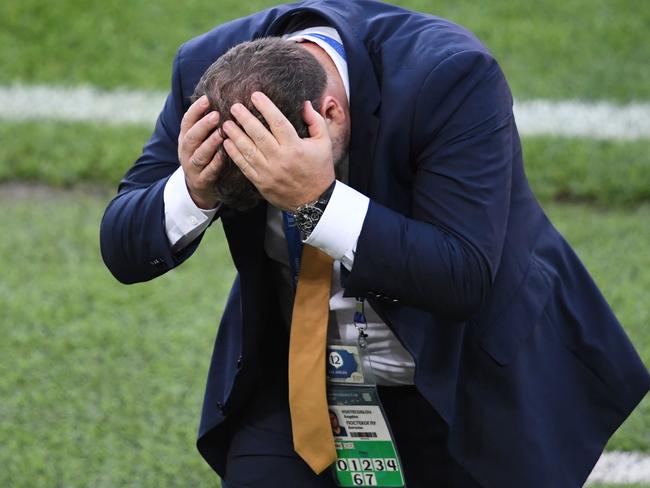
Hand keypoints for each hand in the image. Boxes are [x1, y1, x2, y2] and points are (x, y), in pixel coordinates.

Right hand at [178, 95, 223, 208]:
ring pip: (199, 154)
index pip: (187, 121)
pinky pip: (208, 172)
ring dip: (210, 144)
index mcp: (185, 138)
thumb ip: (207, 123)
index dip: (195, 110)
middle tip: (216, 115)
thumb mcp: (200, 139)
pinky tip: (224, 156)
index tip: (207, 99)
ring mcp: (192, 167)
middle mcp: (186, 151)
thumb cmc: (204, 156)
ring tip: (221, 134)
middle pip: (191, 137)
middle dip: (203, 125)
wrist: (198, 186)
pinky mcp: (201, 181)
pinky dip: (215, 164)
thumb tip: (221, 98)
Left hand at [221, 91, 334, 210]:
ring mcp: (268, 172)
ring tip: (226, 123)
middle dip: (244, 118)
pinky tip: (227, 143)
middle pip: (258, 134)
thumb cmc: (319, 169)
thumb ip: (316, 121)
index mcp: (295, 147)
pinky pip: (244, 166)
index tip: (255, 95)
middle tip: (234, 107)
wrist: (314, 201)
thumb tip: (305, 104)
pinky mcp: (261, 182)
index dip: (265, 107)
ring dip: (235, 135)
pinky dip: (234, 154)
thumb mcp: (324, 143)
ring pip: (247, 150)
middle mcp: (280, 158)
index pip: (277, 122)